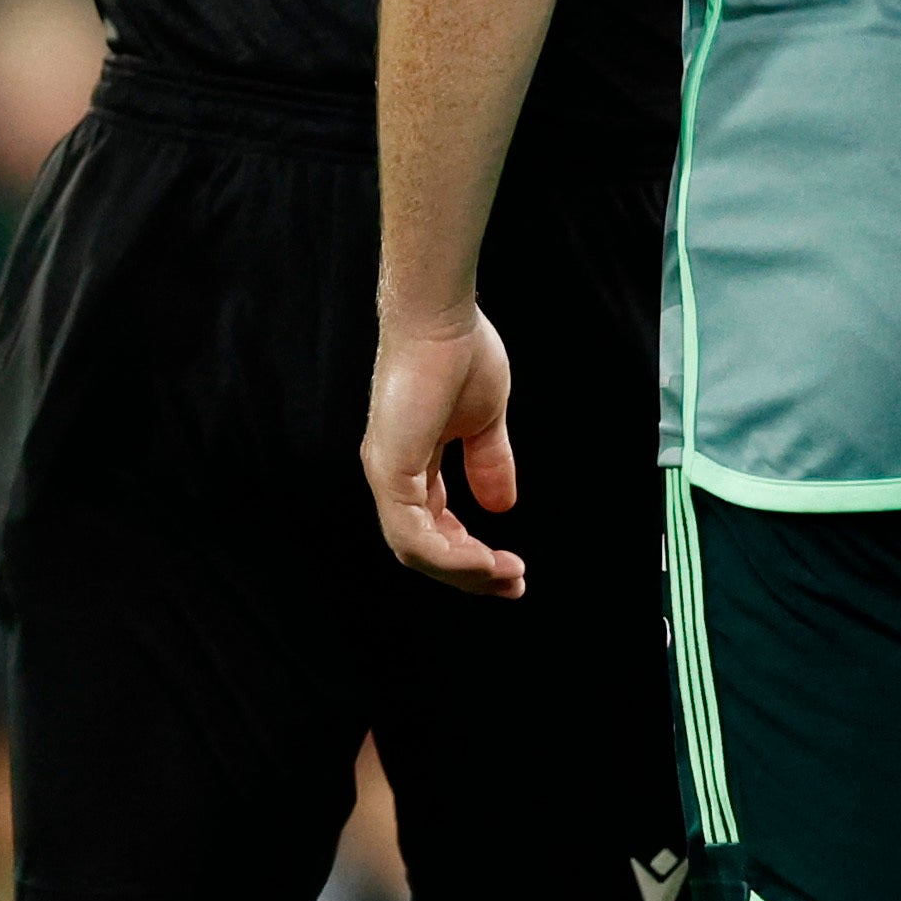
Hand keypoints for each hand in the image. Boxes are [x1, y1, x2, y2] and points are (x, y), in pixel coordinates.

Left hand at [364, 311, 523, 595]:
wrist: (441, 317)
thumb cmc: (458, 352)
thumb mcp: (484, 421)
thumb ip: (489, 462)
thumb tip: (502, 507)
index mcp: (412, 461)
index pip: (435, 527)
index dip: (471, 554)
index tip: (510, 566)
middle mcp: (393, 472)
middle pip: (424, 547)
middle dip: (470, 573)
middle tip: (512, 583)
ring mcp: (387, 472)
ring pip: (415, 550)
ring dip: (463, 572)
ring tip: (504, 574)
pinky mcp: (390, 469)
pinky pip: (412, 535)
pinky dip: (449, 557)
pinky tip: (484, 561)